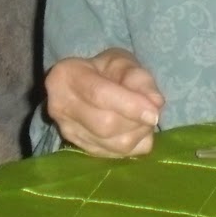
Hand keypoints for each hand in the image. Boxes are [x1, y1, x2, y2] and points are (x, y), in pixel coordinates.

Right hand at [44, 47, 164, 156]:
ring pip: (110, 144)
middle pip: (104, 124)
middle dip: (136, 121)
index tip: (154, 112)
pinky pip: (114, 155)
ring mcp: (67, 131)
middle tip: (153, 113)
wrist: (87, 82)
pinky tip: (136, 130)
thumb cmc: (105, 68)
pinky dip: (133, 145)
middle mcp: (59, 107)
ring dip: (137, 134)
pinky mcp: (79, 147)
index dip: (130, 105)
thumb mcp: (123, 61)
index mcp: (66, 75)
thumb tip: (156, 103)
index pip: (99, 94)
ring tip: (145, 119)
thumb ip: (140, 78)